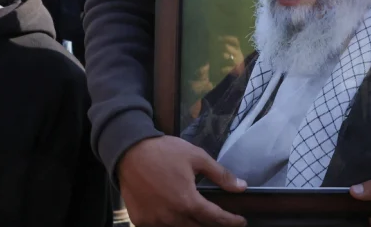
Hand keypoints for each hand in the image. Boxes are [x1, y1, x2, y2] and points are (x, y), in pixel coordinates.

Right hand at [117, 136, 246, 226]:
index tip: (240, 221)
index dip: (231, 221)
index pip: (216, 219)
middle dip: (212, 225)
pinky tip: (174, 216)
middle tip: (219, 219)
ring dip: (191, 225)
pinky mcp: (141, 221)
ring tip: (197, 216)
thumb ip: (220, 174)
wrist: (128, 151)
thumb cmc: (164, 151)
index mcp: (188, 202)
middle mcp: (172, 217)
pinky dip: (170, 224)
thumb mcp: (196, 157)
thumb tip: (241, 187)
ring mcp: (155, 221)